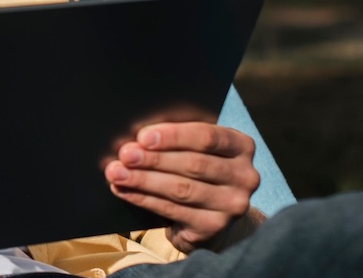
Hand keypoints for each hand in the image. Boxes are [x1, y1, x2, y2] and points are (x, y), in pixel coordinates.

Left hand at [105, 122, 259, 252]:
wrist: (213, 219)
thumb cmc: (199, 174)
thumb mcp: (198, 152)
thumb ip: (178, 141)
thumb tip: (138, 138)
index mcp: (242, 146)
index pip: (208, 136)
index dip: (173, 136)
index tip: (143, 136)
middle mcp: (245, 176)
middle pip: (193, 164)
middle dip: (154, 159)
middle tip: (125, 154)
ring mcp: (233, 205)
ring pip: (181, 189)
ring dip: (144, 180)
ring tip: (118, 173)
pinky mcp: (215, 227)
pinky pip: (173, 210)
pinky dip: (144, 199)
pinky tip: (126, 191)